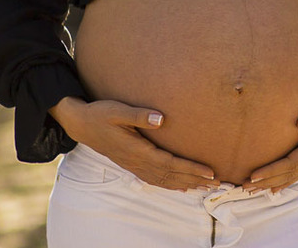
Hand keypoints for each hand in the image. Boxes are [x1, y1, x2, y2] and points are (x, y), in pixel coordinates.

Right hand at [49, 96, 217, 190]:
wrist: (81, 123)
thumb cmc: (101, 114)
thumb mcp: (119, 110)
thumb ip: (140, 116)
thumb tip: (162, 119)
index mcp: (137, 150)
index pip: (170, 163)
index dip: (191, 168)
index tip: (209, 172)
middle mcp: (136, 162)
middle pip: (170, 175)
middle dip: (195, 180)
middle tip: (217, 183)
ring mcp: (133, 165)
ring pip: (163, 180)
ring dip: (185, 184)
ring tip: (205, 187)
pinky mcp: (131, 163)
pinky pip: (154, 179)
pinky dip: (170, 184)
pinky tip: (181, 187)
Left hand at [244, 53, 297, 192]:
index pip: (292, 162)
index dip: (272, 170)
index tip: (253, 174)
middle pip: (290, 173)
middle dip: (267, 181)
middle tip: (244, 187)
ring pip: (294, 175)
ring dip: (273, 183)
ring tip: (253, 190)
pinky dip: (286, 181)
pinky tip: (274, 187)